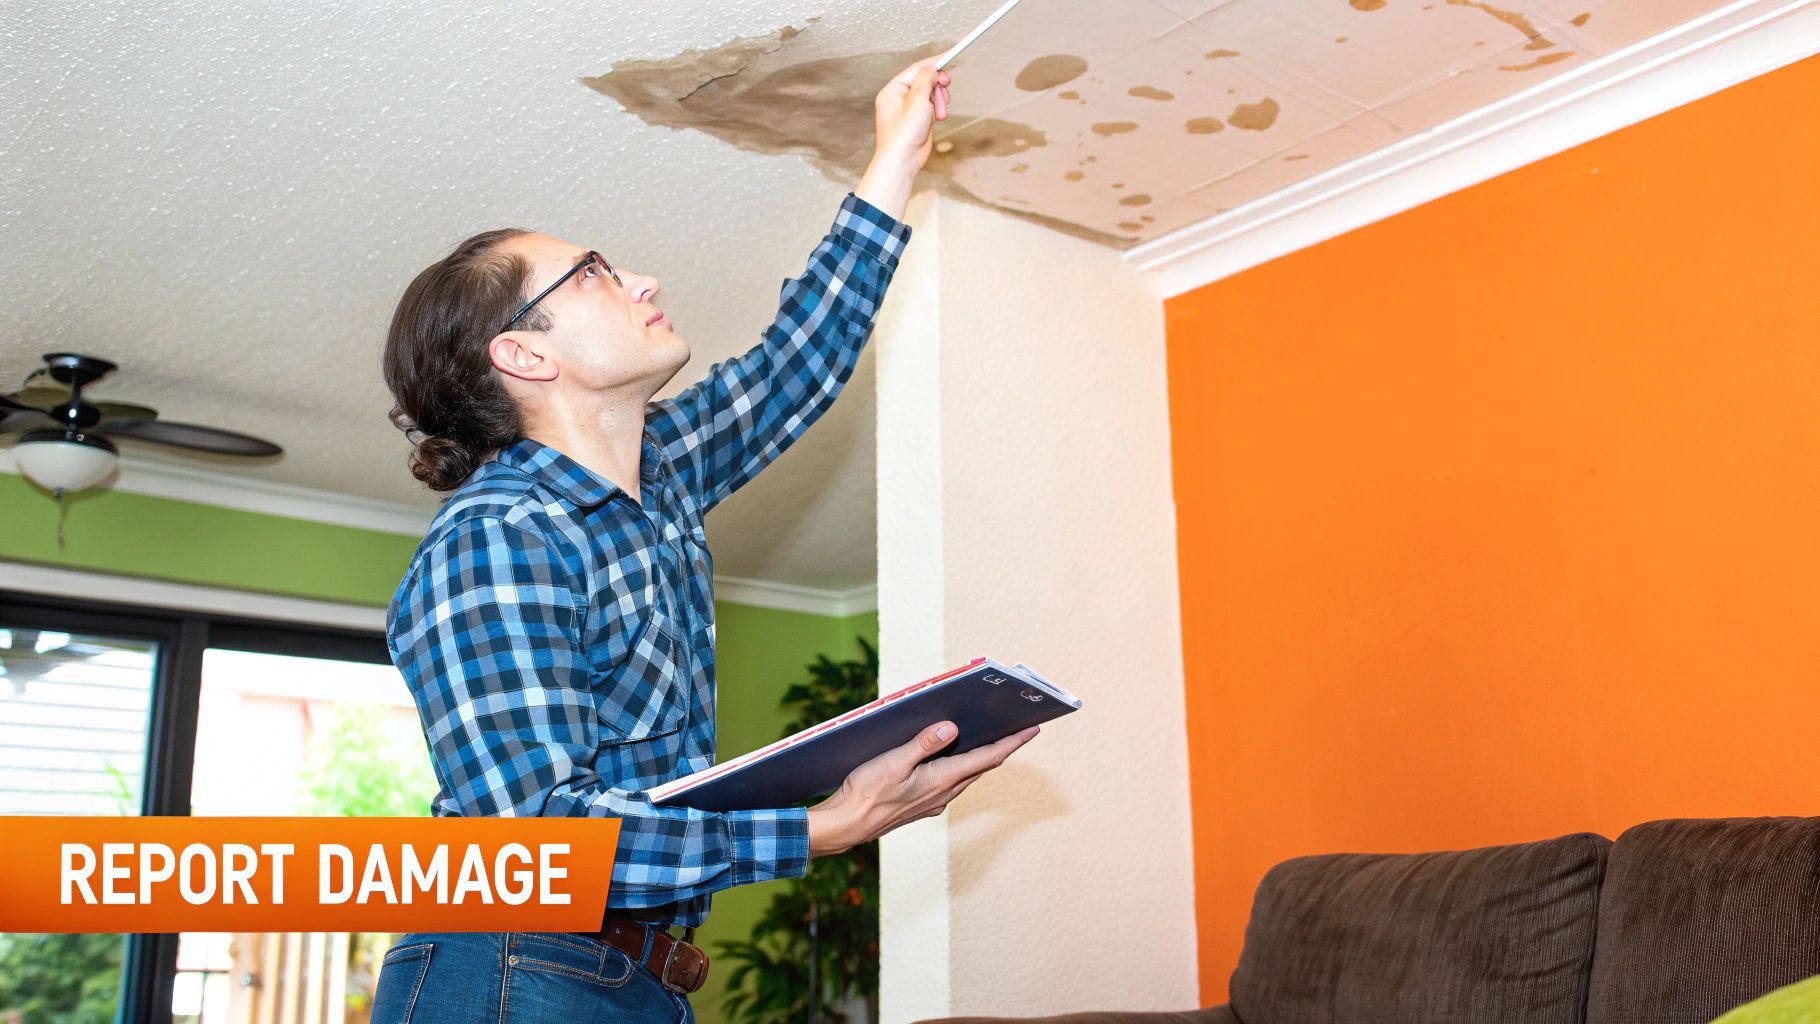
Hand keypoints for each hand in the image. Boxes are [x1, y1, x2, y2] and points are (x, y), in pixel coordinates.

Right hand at [806, 720, 1039, 855]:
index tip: (1032, 729)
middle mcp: (943, 793)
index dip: (1012, 742)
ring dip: (981, 758)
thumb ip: (924, 744)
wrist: (846, 826)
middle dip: (1001, 747)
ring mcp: (933, 801)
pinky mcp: (921, 804)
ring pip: (966, 776)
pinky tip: (950, 758)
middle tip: (1017, 728)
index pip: (987, 758)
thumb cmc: (866, 794)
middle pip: (982, 766)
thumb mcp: (894, 762)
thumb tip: (952, 727)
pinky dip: (960, 767)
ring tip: (990, 738)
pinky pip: (950, 782)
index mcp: (941, 780)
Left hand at [874, 56, 952, 167]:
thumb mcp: (916, 100)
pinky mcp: (918, 119)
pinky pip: (932, 107)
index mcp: (893, 90)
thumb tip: (932, 70)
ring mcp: (909, 109)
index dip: (933, 63)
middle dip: (938, 86)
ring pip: (931, 94)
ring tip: (940, 112)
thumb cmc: (903, 134)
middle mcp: (899, 98)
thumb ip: (925, 80)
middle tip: (945, 87)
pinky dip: (939, 110)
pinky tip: (938, 118)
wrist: (903, 160)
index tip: (949, 56)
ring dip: (940, 100)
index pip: (916, 69)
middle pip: (925, 80)